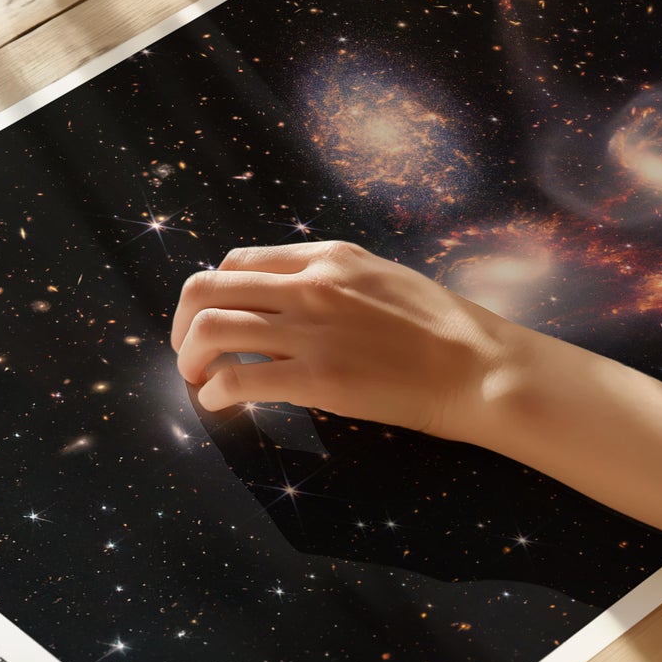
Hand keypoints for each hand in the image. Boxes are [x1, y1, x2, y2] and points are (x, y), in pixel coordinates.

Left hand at [170, 241, 525, 439]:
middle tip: (189, 352)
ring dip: (190, 358)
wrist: (477, 366)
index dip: (214, 293)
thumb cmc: (439, 328)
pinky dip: (214, 393)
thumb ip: (331, 280)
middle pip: (207, 288)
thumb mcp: (380, 277)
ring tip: (198, 380)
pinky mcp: (316, 378)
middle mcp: (309, 284)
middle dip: (184, 323)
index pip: (238, 261)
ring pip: (210, 328)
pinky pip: (237, 378)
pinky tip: (221, 404)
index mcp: (326, 257)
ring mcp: (310, 330)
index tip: (214, 320)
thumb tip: (287, 300)